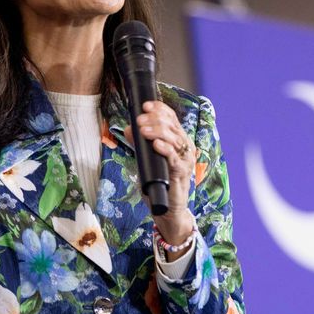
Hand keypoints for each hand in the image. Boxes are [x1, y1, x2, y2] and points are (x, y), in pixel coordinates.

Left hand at [125, 100, 195, 253]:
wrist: (167, 208)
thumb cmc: (159, 182)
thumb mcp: (146, 159)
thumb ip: (140, 143)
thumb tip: (128, 127)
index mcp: (178, 140)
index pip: (172, 118)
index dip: (160, 109)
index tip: (145, 105)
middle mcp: (185, 147)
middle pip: (173, 126)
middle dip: (155, 120)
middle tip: (140, 119)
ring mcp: (185, 160)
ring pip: (175, 139)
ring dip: (158, 132)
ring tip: (143, 130)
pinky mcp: (182, 173)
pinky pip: (175, 158)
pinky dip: (166, 149)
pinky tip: (156, 144)